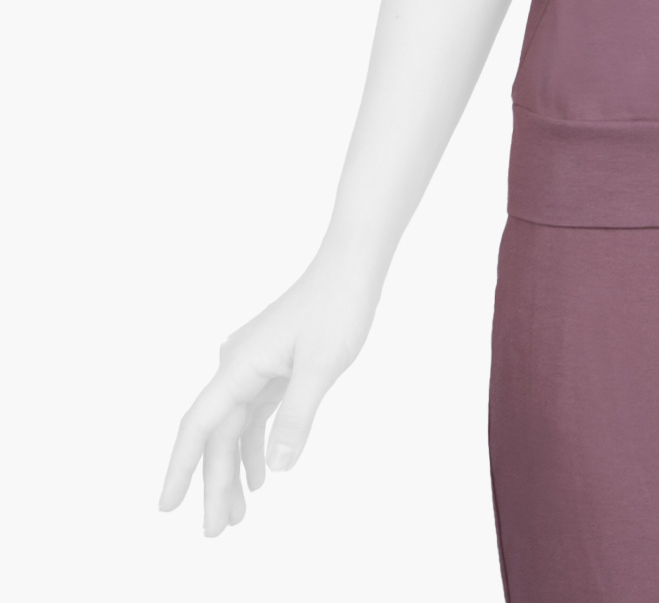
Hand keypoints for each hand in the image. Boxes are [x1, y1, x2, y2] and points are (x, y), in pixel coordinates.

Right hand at [157, 254, 381, 534]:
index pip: (199, 425)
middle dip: (214, 484)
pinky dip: (254, 443)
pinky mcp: (273, 365)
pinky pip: (254, 413)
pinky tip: (261, 475)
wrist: (351, 266)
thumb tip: (276, 467)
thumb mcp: (321, 365)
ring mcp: (255, 365)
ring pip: (235, 427)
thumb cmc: (337, 307)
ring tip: (239, 514)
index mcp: (240, 365)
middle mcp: (238, 366)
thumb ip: (297, 417)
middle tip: (216, 532)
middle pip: (217, 434)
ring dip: (234, 468)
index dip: (181, 468)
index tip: (166, 507)